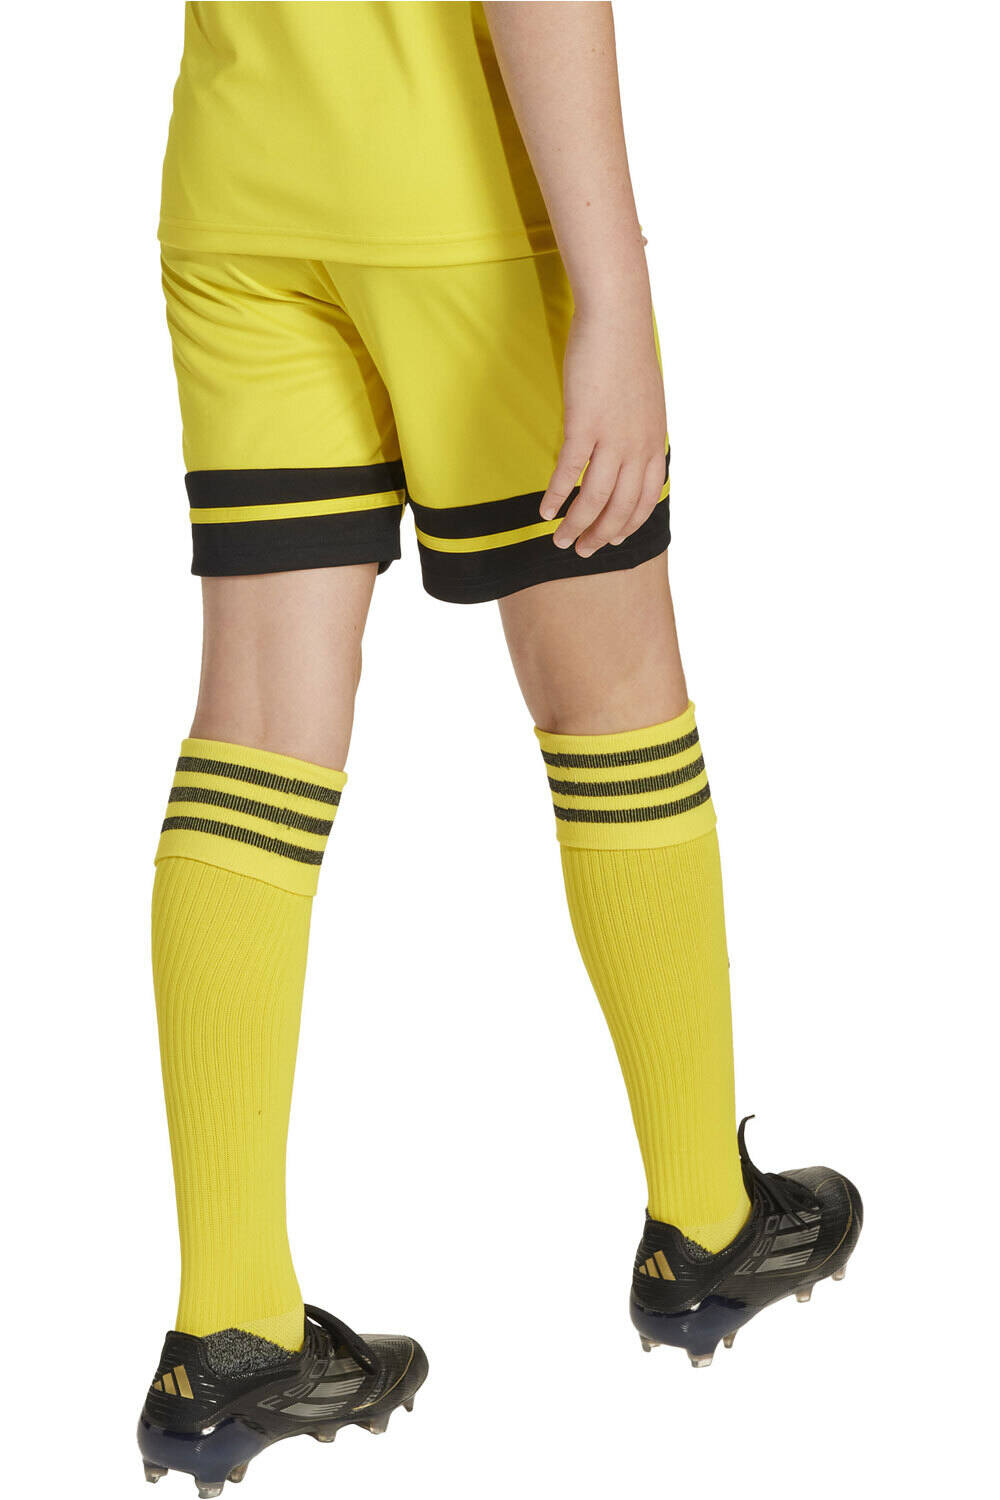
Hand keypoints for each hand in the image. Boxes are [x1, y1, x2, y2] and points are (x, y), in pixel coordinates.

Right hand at [539, 302, 666, 556]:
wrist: (618, 318)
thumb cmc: (626, 354)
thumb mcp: (645, 400)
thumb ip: (639, 430)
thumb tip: (628, 451)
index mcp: (654, 442)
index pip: (646, 500)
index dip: (628, 525)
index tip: (613, 540)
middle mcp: (638, 446)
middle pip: (621, 508)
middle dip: (600, 536)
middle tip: (580, 551)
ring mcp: (613, 437)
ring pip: (596, 498)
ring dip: (576, 525)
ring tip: (559, 540)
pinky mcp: (585, 423)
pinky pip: (569, 472)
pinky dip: (557, 496)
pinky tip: (544, 510)